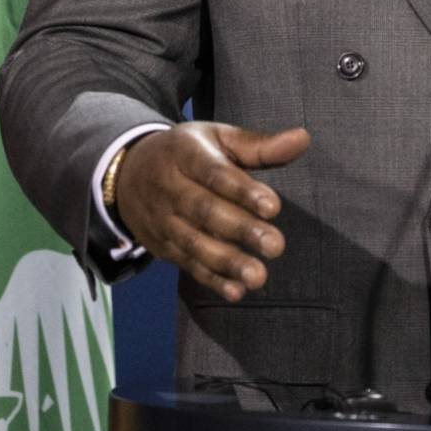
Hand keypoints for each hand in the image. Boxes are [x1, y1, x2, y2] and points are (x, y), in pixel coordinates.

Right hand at [115, 122, 309, 301]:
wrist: (126, 173)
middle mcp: (169, 187)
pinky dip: (211, 279)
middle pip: (204, 210)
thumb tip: (304, 139)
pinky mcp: (162, 246)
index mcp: (185, 153)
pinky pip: (187, 264)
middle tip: (276, 246)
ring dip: (227, 262)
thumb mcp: (217, 138)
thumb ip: (260, 145)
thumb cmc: (187, 153)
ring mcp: (163, 220)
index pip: (214, 173)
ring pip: (194, 242)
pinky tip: (236, 291)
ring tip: (259, 276)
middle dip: (241, 230)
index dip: (243, 190)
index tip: (274, 206)